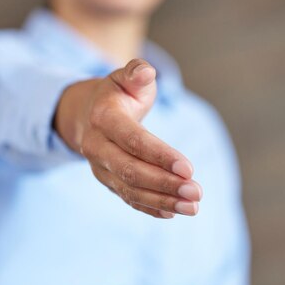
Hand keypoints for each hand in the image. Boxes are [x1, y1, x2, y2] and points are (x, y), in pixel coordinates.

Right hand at [54, 58, 201, 218]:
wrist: (88, 114)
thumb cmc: (118, 93)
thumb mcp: (125, 77)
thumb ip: (136, 72)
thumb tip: (146, 72)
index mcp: (103, 118)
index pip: (133, 140)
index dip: (160, 155)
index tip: (189, 168)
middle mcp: (97, 146)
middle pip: (130, 170)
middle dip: (165, 183)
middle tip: (197, 192)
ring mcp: (100, 167)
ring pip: (130, 190)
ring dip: (162, 201)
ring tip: (193, 207)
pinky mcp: (108, 181)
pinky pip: (128, 198)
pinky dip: (151, 207)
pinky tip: (174, 212)